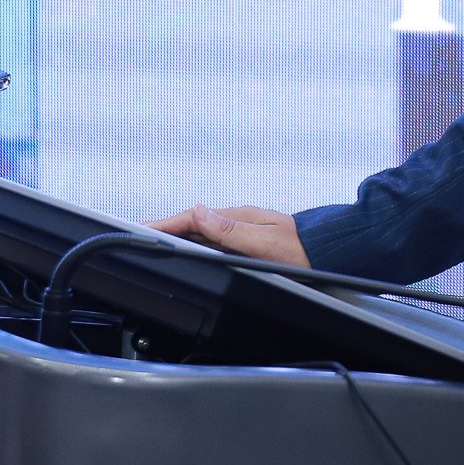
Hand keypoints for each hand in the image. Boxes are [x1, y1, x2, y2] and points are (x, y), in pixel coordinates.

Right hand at [146, 204, 308, 267]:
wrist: (327, 252)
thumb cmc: (302, 249)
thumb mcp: (265, 242)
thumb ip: (231, 230)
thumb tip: (200, 212)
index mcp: (238, 219)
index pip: (193, 218)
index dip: (165, 224)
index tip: (141, 227)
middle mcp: (238, 222)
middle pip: (192, 224)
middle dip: (164, 228)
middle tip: (136, 233)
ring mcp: (242, 232)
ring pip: (201, 232)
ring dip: (177, 234)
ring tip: (153, 239)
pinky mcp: (246, 242)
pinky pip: (212, 240)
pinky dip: (193, 242)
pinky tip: (186, 247)